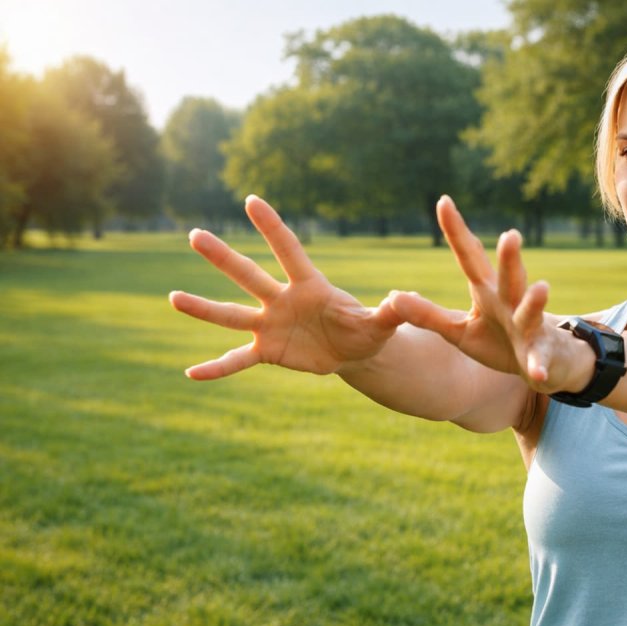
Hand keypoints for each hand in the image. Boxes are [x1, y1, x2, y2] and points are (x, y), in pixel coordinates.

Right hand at [169, 196, 402, 379]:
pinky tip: (191, 374)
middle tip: (195, 234)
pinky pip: (238, 359)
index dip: (272, 228)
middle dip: (224, 257)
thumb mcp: (382, 323)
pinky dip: (217, 367)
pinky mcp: (268, 350)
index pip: (289, 251)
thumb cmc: (367, 328)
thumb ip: (390, 312)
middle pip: (249, 275)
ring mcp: (271, 324)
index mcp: (310, 285)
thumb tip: (402, 300)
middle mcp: (282, 299)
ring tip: (173, 298)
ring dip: (204, 308)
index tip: (251, 200)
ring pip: (232, 314)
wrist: (354, 351)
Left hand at [389, 196, 591, 393]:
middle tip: (510, 235)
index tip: (443, 201)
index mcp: (488, 292)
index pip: (471, 257)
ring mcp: (528, 327)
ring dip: (535, 301)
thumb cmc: (499, 340)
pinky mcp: (539, 354)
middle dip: (510, 258)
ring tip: (542, 289)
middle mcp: (511, 302)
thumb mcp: (459, 330)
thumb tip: (393, 296)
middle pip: (508, 276)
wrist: (545, 364)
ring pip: (531, 310)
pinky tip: (536, 374)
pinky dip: (538, 365)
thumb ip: (428, 315)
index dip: (458, 231)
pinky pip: (538, 360)